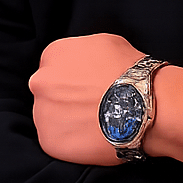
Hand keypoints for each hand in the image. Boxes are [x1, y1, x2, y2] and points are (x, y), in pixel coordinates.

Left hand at [28, 33, 142, 165]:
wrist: (141, 105)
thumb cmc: (129, 71)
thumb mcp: (106, 42)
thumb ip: (84, 51)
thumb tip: (84, 62)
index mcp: (53, 54)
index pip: (55, 66)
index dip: (74, 77)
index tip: (87, 85)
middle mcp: (41, 82)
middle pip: (49, 91)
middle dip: (66, 98)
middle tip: (90, 104)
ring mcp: (42, 113)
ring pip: (50, 117)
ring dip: (68, 119)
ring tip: (93, 122)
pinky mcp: (49, 140)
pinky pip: (57, 141)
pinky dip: (72, 140)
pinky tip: (92, 136)